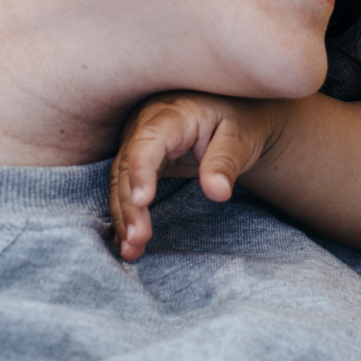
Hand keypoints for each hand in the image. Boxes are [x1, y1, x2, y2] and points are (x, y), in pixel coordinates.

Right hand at [109, 91, 274, 260]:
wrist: (233, 110)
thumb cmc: (238, 119)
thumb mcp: (240, 136)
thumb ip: (226, 161)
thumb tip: (217, 193)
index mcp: (173, 113)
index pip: (148, 141)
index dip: (141, 171)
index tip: (142, 201)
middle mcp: (146, 124)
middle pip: (128, 165)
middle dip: (129, 205)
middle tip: (137, 240)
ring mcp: (137, 140)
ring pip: (119, 179)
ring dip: (123, 215)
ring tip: (131, 250)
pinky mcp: (138, 158)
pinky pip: (124, 185)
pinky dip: (125, 213)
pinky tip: (126, 241)